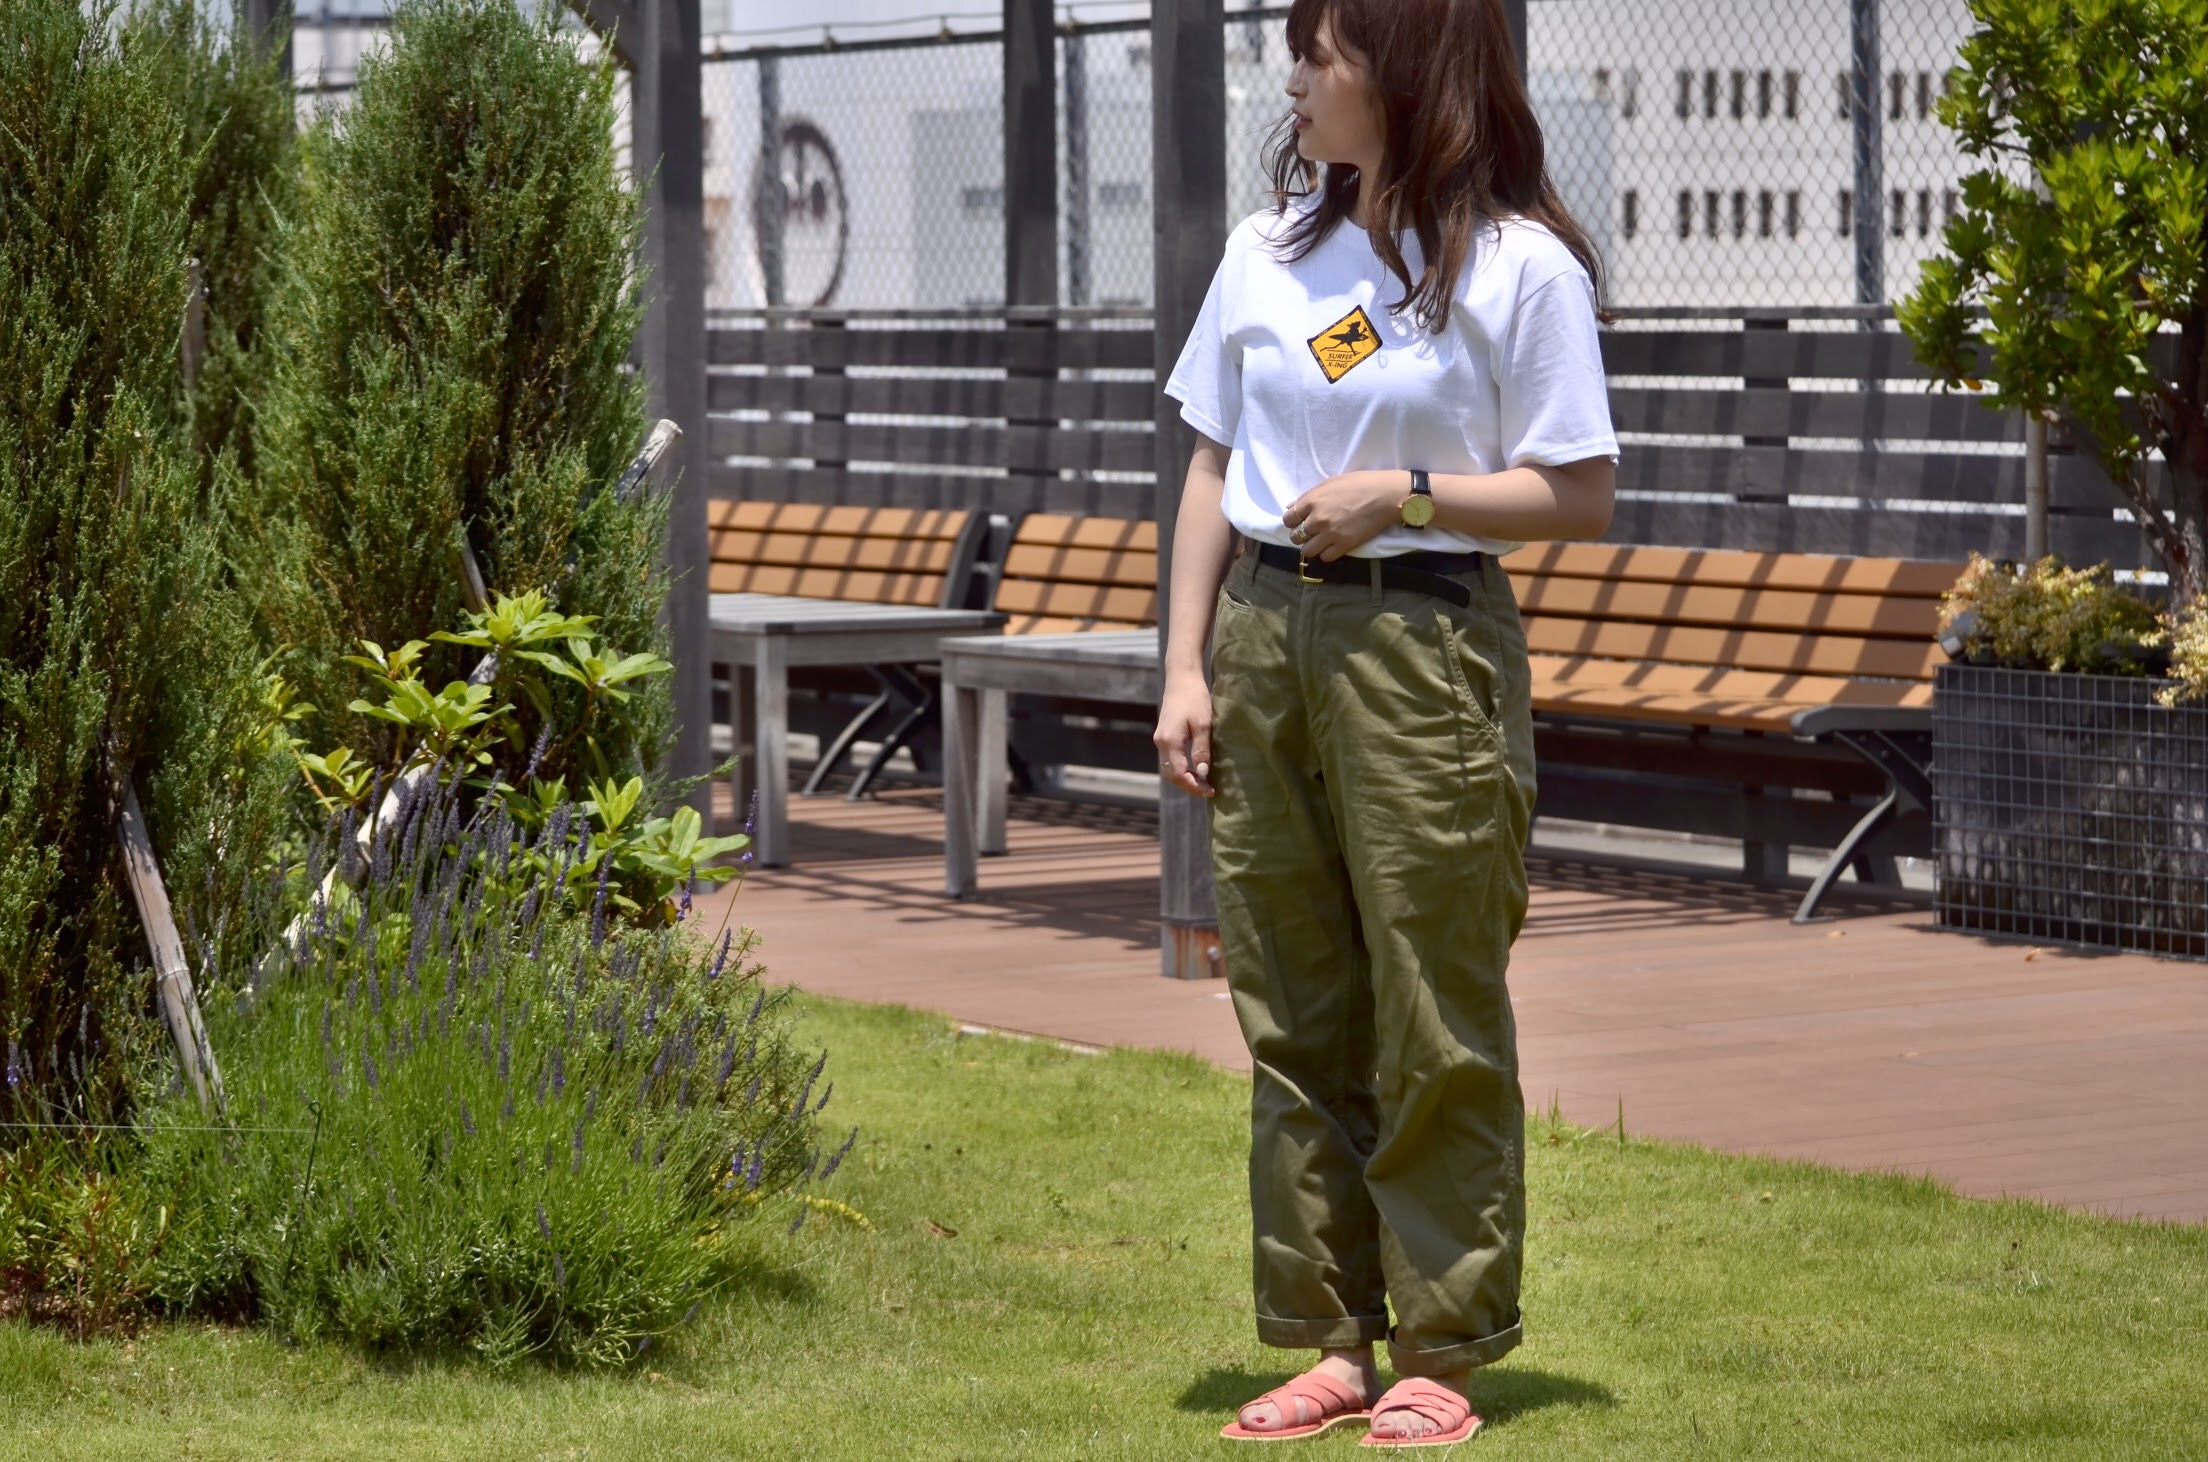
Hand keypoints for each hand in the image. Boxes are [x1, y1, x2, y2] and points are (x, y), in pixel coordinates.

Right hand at [1153, 669, 1215, 797]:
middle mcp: (1161, 742)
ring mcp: (1160, 739)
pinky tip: (1195, 768)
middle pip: (1171, 775)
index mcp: (1169, 741)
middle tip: (1208, 790)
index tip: (1210, 791)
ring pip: (1169, 768)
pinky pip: (1170, 759)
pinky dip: (1181, 768)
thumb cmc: (1195, 698)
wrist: (1182, 678)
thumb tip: (1202, 773)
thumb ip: (1201, 749)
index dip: (1194, 786)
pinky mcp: (1164, 735)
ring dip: (1184, 778)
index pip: (1179, 774)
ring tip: (1203, 782)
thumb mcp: (1203, 724)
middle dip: (1188, 785)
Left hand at [1283, 471, 1404, 560]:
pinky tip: (1333, 546)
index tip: (1299, 522)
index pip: (1288, 519)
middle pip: (1295, 536)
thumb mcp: (1331, 482)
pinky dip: (1326, 553)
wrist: (1387, 495)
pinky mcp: (1345, 545)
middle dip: (1300, 535)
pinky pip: (1325, 557)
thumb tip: (1291, 507)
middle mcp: (1318, 519)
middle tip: (1311, 532)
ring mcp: (1331, 533)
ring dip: (1312, 546)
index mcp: (1313, 500)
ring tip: (1321, 541)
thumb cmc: (1361, 483)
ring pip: (1307, 550)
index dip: (1292, 521)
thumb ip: (1309, 496)